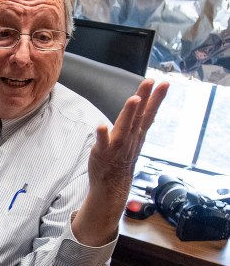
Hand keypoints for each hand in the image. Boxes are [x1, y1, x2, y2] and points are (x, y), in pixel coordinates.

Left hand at [72, 79, 169, 245]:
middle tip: (150, 82)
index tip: (164, 83)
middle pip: (138, 116)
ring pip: (124, 127)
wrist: (112, 184)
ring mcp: (117, 145)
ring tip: (134, 99)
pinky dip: (102, 135)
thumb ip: (139, 121)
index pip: (149, 113)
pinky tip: (101, 126)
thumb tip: (145, 104)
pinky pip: (103, 143)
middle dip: (145, 98)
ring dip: (128, 113)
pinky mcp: (102, 152)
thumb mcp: (134, 138)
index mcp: (137, 133)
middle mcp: (130, 138)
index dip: (157, 98)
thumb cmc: (122, 158)